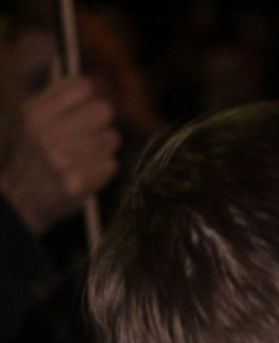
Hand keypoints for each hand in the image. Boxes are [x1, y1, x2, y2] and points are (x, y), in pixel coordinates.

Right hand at [0, 76, 119, 234]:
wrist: (22, 198)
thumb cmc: (34, 152)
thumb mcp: (33, 117)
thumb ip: (58, 93)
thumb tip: (76, 63)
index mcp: (35, 113)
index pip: (84, 86)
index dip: (93, 95)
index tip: (90, 104)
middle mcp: (48, 135)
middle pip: (104, 110)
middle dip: (102, 121)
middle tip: (91, 133)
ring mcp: (63, 160)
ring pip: (113, 138)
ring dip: (105, 146)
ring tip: (86, 155)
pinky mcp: (77, 183)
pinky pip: (112, 164)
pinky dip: (104, 168)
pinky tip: (87, 171)